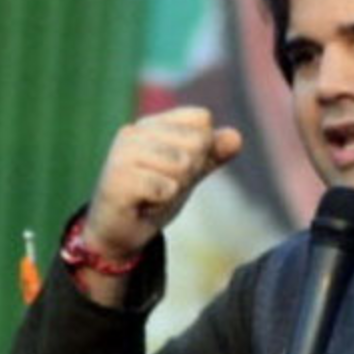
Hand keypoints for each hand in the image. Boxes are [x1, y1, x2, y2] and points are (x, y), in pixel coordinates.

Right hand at [83, 106, 242, 259]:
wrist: (118, 234)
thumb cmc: (152, 199)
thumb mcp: (189, 174)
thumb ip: (213, 155)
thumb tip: (237, 137)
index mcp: (152, 124)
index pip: (201, 119)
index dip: (203, 150)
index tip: (177, 170)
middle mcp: (135, 131)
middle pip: (196, 141)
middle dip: (189, 173)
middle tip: (163, 187)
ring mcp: (122, 153)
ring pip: (181, 163)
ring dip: (174, 189)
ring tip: (152, 196)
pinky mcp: (116, 179)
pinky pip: (164, 187)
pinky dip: (160, 202)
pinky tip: (142, 205)